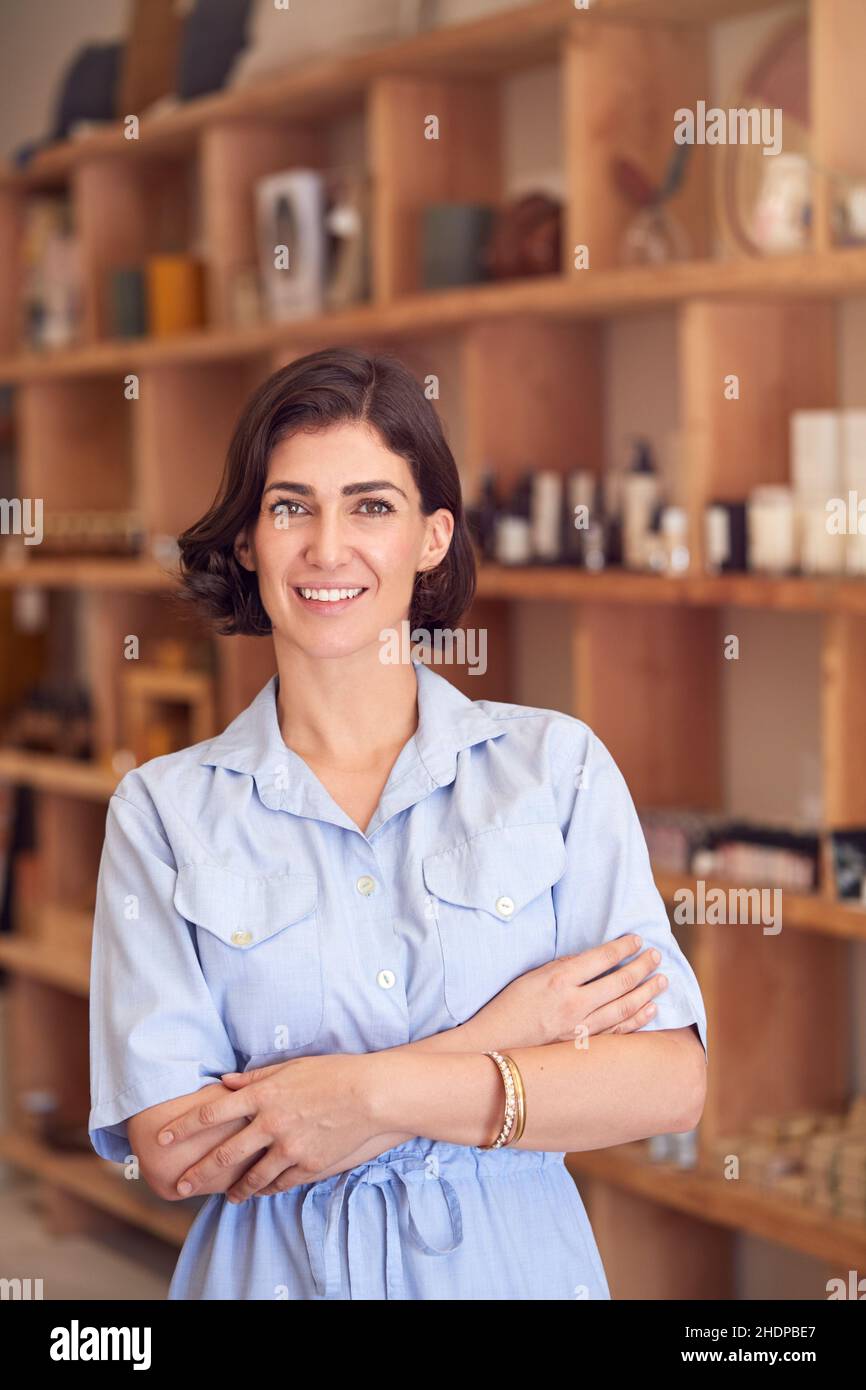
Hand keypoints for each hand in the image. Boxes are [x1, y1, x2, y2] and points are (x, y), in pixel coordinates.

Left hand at [154, 1053, 379, 1203]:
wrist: (371, 1094)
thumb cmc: (333, 1072)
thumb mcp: (292, 1067)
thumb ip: (256, 1078)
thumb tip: (226, 1083)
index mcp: (263, 1096)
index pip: (212, 1113)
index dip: (183, 1128)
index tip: (162, 1139)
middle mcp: (270, 1124)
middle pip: (224, 1154)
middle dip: (198, 1172)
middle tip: (181, 1185)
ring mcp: (290, 1147)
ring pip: (253, 1177)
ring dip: (236, 1189)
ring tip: (228, 1197)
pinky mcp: (309, 1164)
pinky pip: (282, 1182)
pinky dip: (269, 1188)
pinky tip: (262, 1191)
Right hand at [469, 934, 667, 1049]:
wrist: (495, 1046)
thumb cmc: (509, 1007)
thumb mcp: (531, 976)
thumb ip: (562, 966)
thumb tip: (591, 960)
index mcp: (558, 980)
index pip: (601, 959)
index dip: (623, 947)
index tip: (637, 939)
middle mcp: (573, 1004)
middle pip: (619, 983)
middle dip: (642, 967)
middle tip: (657, 956)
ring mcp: (581, 1029)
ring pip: (625, 1008)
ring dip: (647, 992)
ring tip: (662, 980)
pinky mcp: (584, 1048)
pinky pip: (619, 1032)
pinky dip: (638, 1019)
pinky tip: (650, 1008)